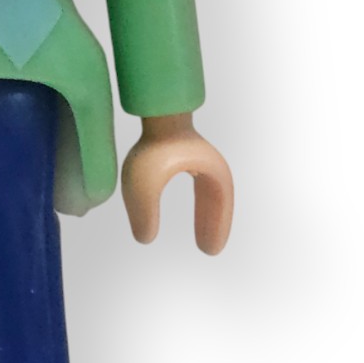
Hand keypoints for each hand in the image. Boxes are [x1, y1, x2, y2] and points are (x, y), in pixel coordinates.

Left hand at [120, 114, 233, 253]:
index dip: (217, 228)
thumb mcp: (144, 187)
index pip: (219, 206)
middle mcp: (208, 164)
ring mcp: (197, 157)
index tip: (210, 250)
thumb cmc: (152, 146)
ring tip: (202, 240)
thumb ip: (144, 214)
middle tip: (208, 250)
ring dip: (206, 215)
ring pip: (208, 194)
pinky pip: (198, 185)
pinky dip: (198, 204)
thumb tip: (145, 238)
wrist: (151, 111)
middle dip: (214, 225)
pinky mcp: (183, 153)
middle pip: (217, 201)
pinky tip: (187, 212)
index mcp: (211, 173)